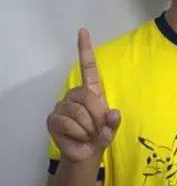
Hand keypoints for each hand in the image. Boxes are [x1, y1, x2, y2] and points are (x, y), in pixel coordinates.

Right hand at [46, 29, 121, 162]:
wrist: (86, 154)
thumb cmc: (100, 136)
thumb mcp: (112, 129)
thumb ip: (114, 122)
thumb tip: (114, 113)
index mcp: (91, 92)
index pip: (89, 68)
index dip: (85, 50)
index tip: (83, 31)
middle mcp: (75, 95)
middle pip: (88, 97)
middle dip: (98, 117)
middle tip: (98, 129)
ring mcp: (61, 106)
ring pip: (79, 113)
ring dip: (89, 128)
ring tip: (88, 134)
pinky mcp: (53, 119)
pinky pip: (68, 124)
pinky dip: (78, 134)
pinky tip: (77, 138)